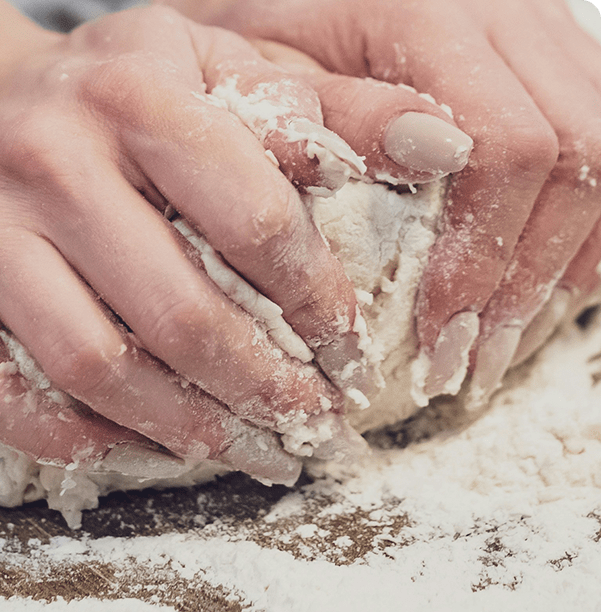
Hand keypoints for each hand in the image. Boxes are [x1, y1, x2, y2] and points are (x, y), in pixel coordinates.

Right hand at [0, 6, 466, 476]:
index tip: (346, 350)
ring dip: (172, 426)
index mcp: (132, 91)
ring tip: (228, 446)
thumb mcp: (213, 69)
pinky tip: (114, 442)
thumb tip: (443, 148)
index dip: (316, 303)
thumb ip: (326, 108)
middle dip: (258, 387)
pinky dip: (59, 434)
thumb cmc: (103, 96)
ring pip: (85, 363)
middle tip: (301, 423)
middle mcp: (39, 152)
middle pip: (173, 312)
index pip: (252, 218)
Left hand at [162, 0, 600, 405]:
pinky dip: (582, 228)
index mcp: (428, 13)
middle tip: (472, 359)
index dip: (482, 254)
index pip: (507, 146)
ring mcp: (539, 27)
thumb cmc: (261, 35)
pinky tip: (533, 284)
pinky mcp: (550, 53)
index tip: (439, 334)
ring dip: (567, 262)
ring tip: (500, 339)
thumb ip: (332, 118)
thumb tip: (424, 166)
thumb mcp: (264, 72)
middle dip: (530, 275)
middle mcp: (506, 11)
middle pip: (580, 151)